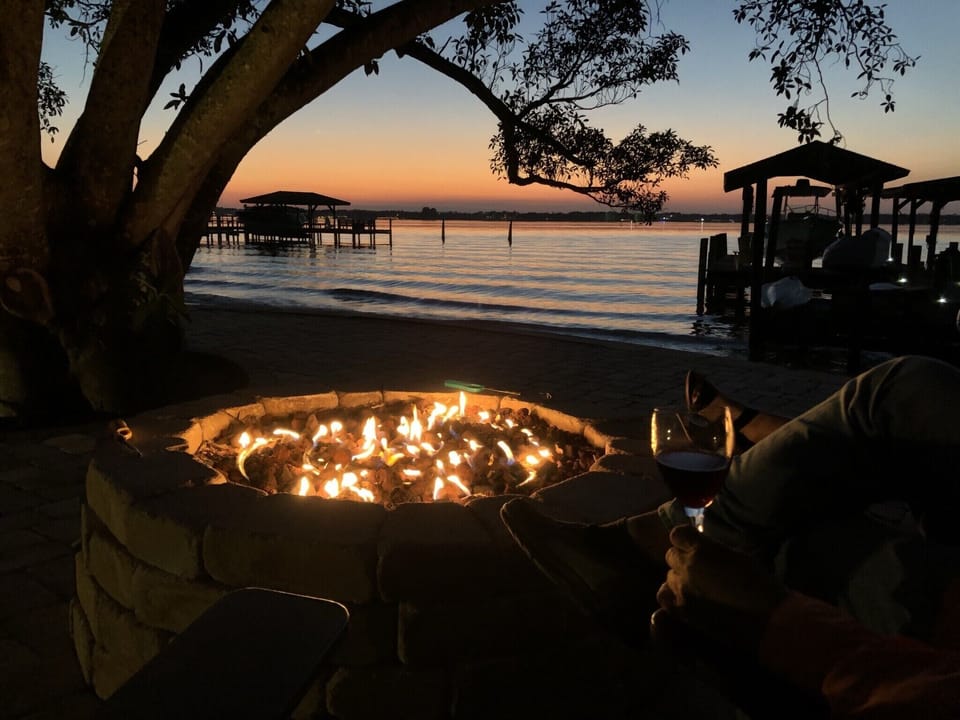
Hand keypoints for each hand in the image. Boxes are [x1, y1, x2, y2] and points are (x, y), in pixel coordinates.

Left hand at [656, 525, 786, 652]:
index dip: (685, 539)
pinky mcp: (682, 611)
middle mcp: (686, 567)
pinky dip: (672, 596)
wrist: (767, 618)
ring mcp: (682, 590)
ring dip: (679, 578)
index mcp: (701, 550)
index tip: (693, 544)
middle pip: (671, 555)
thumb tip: (703, 549)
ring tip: (695, 586)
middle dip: (683, 559)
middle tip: (699, 568)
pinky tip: (685, 599)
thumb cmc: (758, 584)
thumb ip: (713, 550)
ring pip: (668, 577)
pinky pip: (665, 598)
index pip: (677, 534)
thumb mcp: (737, 555)